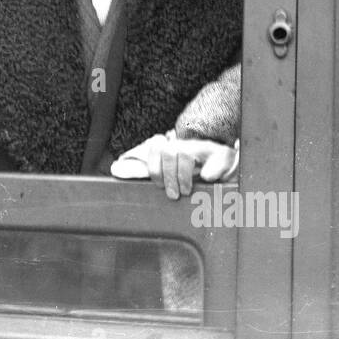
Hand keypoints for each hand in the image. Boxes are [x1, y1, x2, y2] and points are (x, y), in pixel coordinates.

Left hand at [111, 132, 239, 199]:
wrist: (224, 162)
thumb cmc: (190, 172)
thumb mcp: (166, 171)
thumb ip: (143, 170)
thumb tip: (114, 169)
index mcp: (172, 149)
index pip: (154, 147)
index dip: (153, 168)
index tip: (158, 185)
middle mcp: (187, 145)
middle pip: (167, 151)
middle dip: (167, 175)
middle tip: (173, 194)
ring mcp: (205, 148)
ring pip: (185, 153)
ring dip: (183, 175)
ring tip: (186, 191)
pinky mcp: (224, 155)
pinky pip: (219, 159)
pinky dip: (213, 170)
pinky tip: (208, 178)